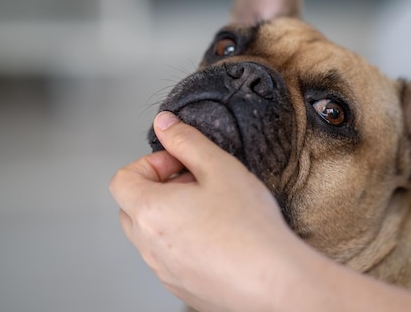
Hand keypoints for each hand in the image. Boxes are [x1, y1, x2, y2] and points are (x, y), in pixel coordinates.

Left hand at [110, 112, 410, 311]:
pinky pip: (188, 255)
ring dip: (191, 212)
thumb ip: (190, 139)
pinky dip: (205, 240)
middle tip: (215, 180)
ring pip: (166, 231)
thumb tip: (166, 116)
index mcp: (150, 213)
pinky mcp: (195, 291)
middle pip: (142, 204)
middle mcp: (153, 248)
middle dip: (173, 184)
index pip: (126, 177)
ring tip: (234, 207)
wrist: (283, 293)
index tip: (189, 160)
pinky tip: (243, 237)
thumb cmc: (253, 232)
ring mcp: (172, 274)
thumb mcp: (222, 169)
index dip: (157, 161)